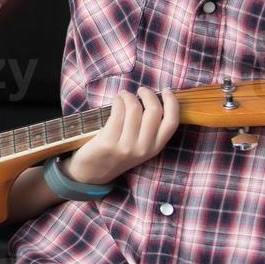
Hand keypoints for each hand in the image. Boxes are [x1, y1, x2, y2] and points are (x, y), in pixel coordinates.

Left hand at [62, 88, 179, 185]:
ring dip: (128, 95)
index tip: (167, 91)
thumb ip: (149, 128)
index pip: (172, 123)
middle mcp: (143, 148)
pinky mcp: (108, 142)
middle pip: (154, 111)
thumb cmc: (117, 153)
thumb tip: (152, 98)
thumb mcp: (139, 146)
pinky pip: (117, 112)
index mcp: (155, 148)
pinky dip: (118, 101)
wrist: (92, 173)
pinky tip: (116, 101)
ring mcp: (126, 147)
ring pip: (134, 108)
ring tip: (123, 96)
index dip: (172, 103)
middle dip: (148, 94)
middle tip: (140, 90)